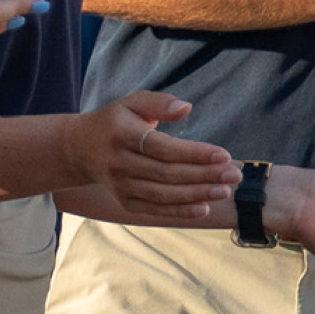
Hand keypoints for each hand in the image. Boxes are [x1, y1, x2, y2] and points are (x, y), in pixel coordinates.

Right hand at [64, 92, 239, 217]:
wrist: (80, 149)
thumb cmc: (115, 122)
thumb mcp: (131, 102)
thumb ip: (159, 102)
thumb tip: (187, 108)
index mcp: (121, 134)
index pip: (163, 147)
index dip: (195, 153)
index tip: (223, 155)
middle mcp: (119, 162)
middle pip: (167, 173)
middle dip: (204, 175)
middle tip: (233, 175)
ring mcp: (120, 185)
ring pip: (164, 194)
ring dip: (197, 194)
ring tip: (224, 191)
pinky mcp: (124, 202)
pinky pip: (156, 209)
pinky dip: (180, 211)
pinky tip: (203, 207)